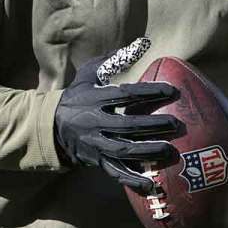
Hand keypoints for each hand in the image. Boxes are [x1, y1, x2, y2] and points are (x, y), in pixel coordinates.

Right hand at [54, 37, 179, 190]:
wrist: (52, 127)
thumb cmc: (78, 96)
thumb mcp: (88, 74)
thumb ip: (113, 59)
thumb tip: (141, 43)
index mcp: (94, 99)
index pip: (125, 95)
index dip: (149, 92)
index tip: (172, 91)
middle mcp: (94, 122)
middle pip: (126, 125)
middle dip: (152, 125)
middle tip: (176, 124)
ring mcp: (96, 144)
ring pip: (123, 150)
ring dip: (147, 152)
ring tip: (170, 151)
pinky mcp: (97, 161)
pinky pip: (116, 172)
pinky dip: (133, 180)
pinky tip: (153, 184)